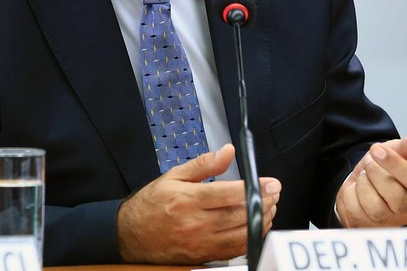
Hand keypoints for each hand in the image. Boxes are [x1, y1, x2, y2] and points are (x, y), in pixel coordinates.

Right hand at [116, 144, 281, 262]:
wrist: (131, 235)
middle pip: (239, 215)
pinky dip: (250, 239)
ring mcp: (200, 243)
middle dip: (263, 204)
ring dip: (260, 222)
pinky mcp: (203, 256)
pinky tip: (256, 227)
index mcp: (188, 200)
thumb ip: (204, 163)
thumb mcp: (174, 175)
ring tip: (269, 208)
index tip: (272, 183)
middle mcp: (196, 223)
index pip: (230, 194)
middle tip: (274, 194)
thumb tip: (228, 151)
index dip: (255, 188)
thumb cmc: (152, 204)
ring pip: (240, 235)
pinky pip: (233, 251)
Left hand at [335, 136, 406, 227]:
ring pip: (374, 206)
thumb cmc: (385, 169)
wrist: (364, 182)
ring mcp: (388, 222)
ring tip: (364, 176)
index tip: (377, 149)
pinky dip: (350, 193)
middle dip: (375, 173)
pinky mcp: (367, 226)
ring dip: (362, 183)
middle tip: (370, 162)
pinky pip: (354, 210)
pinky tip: (356, 189)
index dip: (394, 163)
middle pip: (395, 195)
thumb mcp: (396, 152)